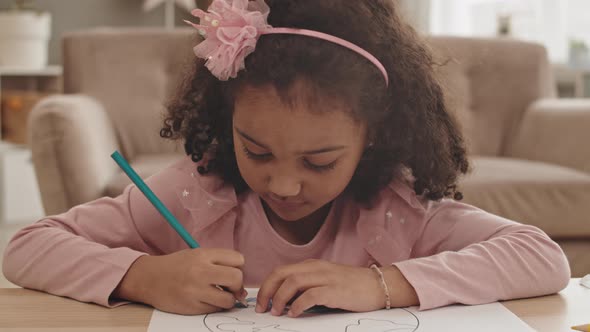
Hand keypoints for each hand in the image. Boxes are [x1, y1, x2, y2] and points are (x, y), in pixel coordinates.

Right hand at [113, 248, 246, 314]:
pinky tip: (207, 300)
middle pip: (237, 278)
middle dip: (238, 285)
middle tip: (230, 287)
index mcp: (203, 255)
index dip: (238, 267)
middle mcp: (200, 271)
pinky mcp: (191, 307)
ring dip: (228, 300)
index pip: (238, 259)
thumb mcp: (196, 254)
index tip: (231, 270)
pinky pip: (215, 310)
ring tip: (219, 295)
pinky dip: (216, 306)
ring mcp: (196, 291)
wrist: (149, 278)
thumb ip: (218, 263)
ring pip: (229, 300)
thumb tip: (241, 285)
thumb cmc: (176, 266)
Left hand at [256, 259, 386, 317]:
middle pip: (281, 274)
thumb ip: (306, 287)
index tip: (261, 302)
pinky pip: (310, 295)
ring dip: (280, 298)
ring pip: (292, 282)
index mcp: (312, 266)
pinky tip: (294, 313)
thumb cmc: (351, 286)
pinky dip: (298, 305)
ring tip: (276, 312)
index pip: (280, 271)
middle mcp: (316, 268)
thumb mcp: (325, 281)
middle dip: (267, 290)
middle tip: (262, 308)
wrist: (378, 285)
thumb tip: (284, 301)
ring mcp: (325, 278)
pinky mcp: (335, 290)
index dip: (266, 286)